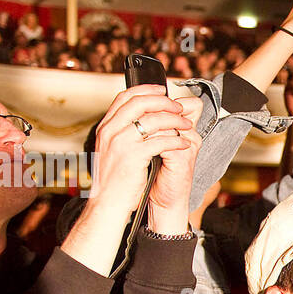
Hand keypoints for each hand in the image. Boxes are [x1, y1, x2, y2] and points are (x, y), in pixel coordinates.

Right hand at [87, 85, 193, 216]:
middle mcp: (110, 131)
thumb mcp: (112, 151)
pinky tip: (185, 143)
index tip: (162, 90)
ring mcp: (120, 143)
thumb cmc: (114, 181)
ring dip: (174, 120)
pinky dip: (176, 140)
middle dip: (163, 101)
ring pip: (152, 120)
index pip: (124, 98)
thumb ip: (122, 134)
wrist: (107, 203)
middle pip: (139, 103)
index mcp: (105, 128)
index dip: (145, 90)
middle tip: (179, 107)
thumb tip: (142, 119)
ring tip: (187, 125)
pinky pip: (160, 141)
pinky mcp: (133, 156)